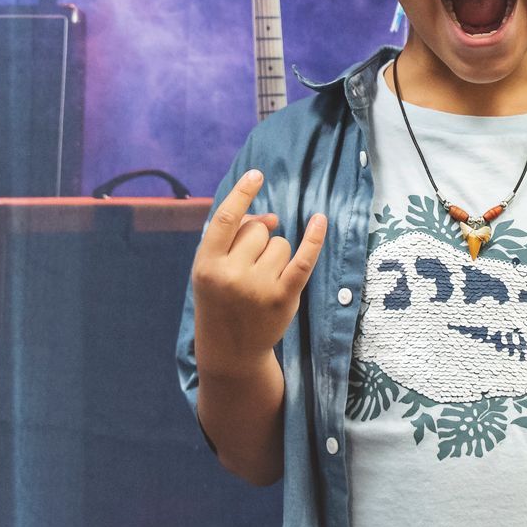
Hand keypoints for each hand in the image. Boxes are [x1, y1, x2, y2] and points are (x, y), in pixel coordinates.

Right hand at [191, 169, 326, 370]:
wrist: (230, 352)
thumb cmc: (220, 301)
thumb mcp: (212, 270)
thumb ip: (233, 239)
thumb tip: (273, 218)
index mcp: (206, 264)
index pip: (225, 219)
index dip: (242, 194)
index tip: (256, 175)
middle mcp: (231, 274)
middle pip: (258, 231)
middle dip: (259, 241)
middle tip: (248, 269)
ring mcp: (258, 287)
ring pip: (281, 244)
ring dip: (276, 255)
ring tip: (262, 281)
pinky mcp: (283, 298)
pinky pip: (304, 259)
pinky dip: (314, 238)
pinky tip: (320, 220)